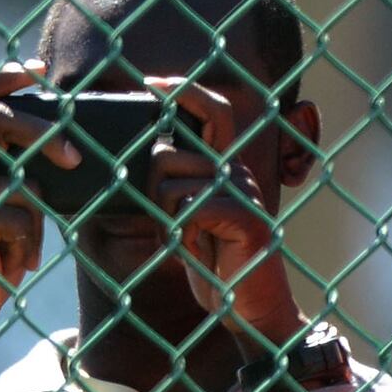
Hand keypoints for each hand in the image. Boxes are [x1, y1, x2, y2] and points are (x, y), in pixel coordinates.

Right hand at [0, 61, 58, 360]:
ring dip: (35, 219)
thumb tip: (68, 149)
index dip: (7, 78)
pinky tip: (14, 264)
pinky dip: (27, 244)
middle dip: (42, 131)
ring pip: (17, 180)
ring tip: (26, 245)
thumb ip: (23, 175)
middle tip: (74, 158)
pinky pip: (17, 217)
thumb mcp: (11, 208)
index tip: (40, 70)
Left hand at [145, 78, 310, 345]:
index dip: (184, 92)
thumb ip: (170, 190)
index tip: (152, 83)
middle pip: (166, 153)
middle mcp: (236, 171)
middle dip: (151, 192)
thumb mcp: (184, 221)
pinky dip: (181, 237)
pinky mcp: (246, 218)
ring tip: (190, 243)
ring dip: (166, 222)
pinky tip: (197, 253)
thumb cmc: (212, 264)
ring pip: (170, 185)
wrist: (250, 309)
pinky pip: (188, 211)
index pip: (212, 112)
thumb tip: (141, 161)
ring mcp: (244, 193)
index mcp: (223, 167)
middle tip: (171, 225)